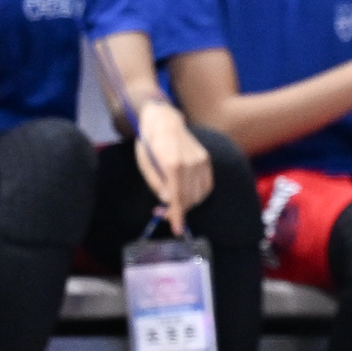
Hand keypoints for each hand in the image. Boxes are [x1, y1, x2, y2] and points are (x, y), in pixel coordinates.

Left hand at [135, 100, 213, 234]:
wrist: (164, 120)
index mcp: (172, 163)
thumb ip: (156, 183)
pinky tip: (187, 193)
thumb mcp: (145, 163)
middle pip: (189, 198)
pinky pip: (206, 186)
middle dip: (179, 210)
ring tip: (174, 202)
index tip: (177, 229)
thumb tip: (167, 201)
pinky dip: (198, 195)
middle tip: (166, 214)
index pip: (177, 196)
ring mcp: (200, 161)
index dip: (178, 215)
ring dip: (188, 204)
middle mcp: (190, 162)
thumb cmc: (150, 142)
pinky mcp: (206, 160)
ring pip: (199, 194)